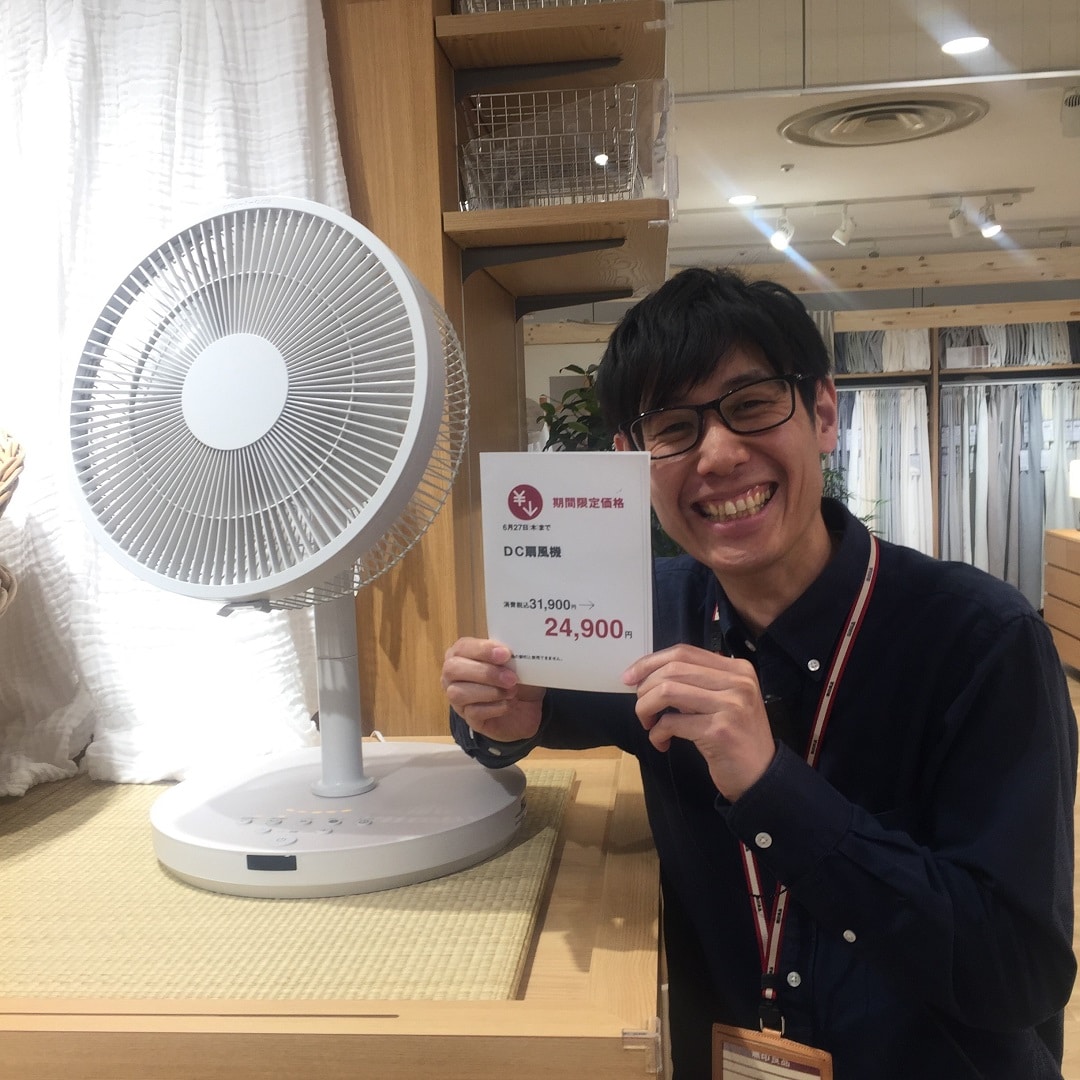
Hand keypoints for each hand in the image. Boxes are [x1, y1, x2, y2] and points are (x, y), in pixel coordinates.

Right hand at [441, 637, 545, 743]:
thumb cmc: (516, 676)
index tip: (506, 654)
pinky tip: (510, 704)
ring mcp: (458, 699)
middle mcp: (453, 676)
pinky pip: (473, 712)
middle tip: (510, 678)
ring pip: (458, 693)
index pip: (462, 647)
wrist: (528, 705)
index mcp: (462, 654)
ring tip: (512, 691)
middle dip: (485, 672)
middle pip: (452, 669)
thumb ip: (506, 654)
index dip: (482, 650)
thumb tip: (508, 652)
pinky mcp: (469, 719)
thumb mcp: (514, 661)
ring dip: (490, 691)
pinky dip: (495, 707)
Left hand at [622, 644, 775, 800]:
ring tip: (648, 723)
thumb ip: (698, 682)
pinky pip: (671, 722)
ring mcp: (730, 705)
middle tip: (640, 706)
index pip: (684, 652)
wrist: (762, 776)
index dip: (650, 661)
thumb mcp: (725, 700)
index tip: (630, 676)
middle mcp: (737, 682)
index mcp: (737, 669)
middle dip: (645, 686)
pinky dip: (657, 732)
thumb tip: (649, 673)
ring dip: (646, 708)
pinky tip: (661, 742)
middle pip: (673, 669)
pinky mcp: (719, 731)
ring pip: (667, 691)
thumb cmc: (737, 738)